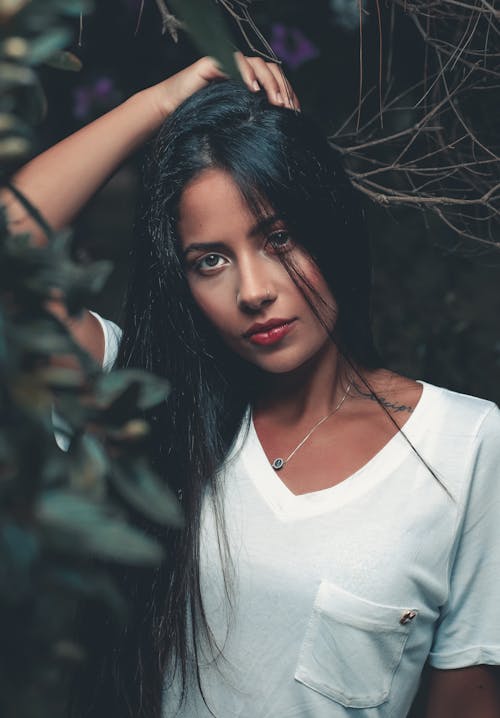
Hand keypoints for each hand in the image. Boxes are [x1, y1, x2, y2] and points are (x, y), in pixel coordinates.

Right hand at [152, 53, 299, 118]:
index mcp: (248, 84)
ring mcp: (227, 65)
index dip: (288, 94)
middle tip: (287, 109)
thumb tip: (280, 133)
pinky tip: (253, 90)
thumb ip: (253, 122)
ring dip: (270, 82)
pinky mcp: (212, 64)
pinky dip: (246, 73)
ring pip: (258, 63)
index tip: (295, 113)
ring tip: (275, 101)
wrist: (168, 115)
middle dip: (283, 89)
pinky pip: (235, 62)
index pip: (276, 82)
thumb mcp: (234, 125)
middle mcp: (240, 72)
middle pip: (272, 70)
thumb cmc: (200, 123)